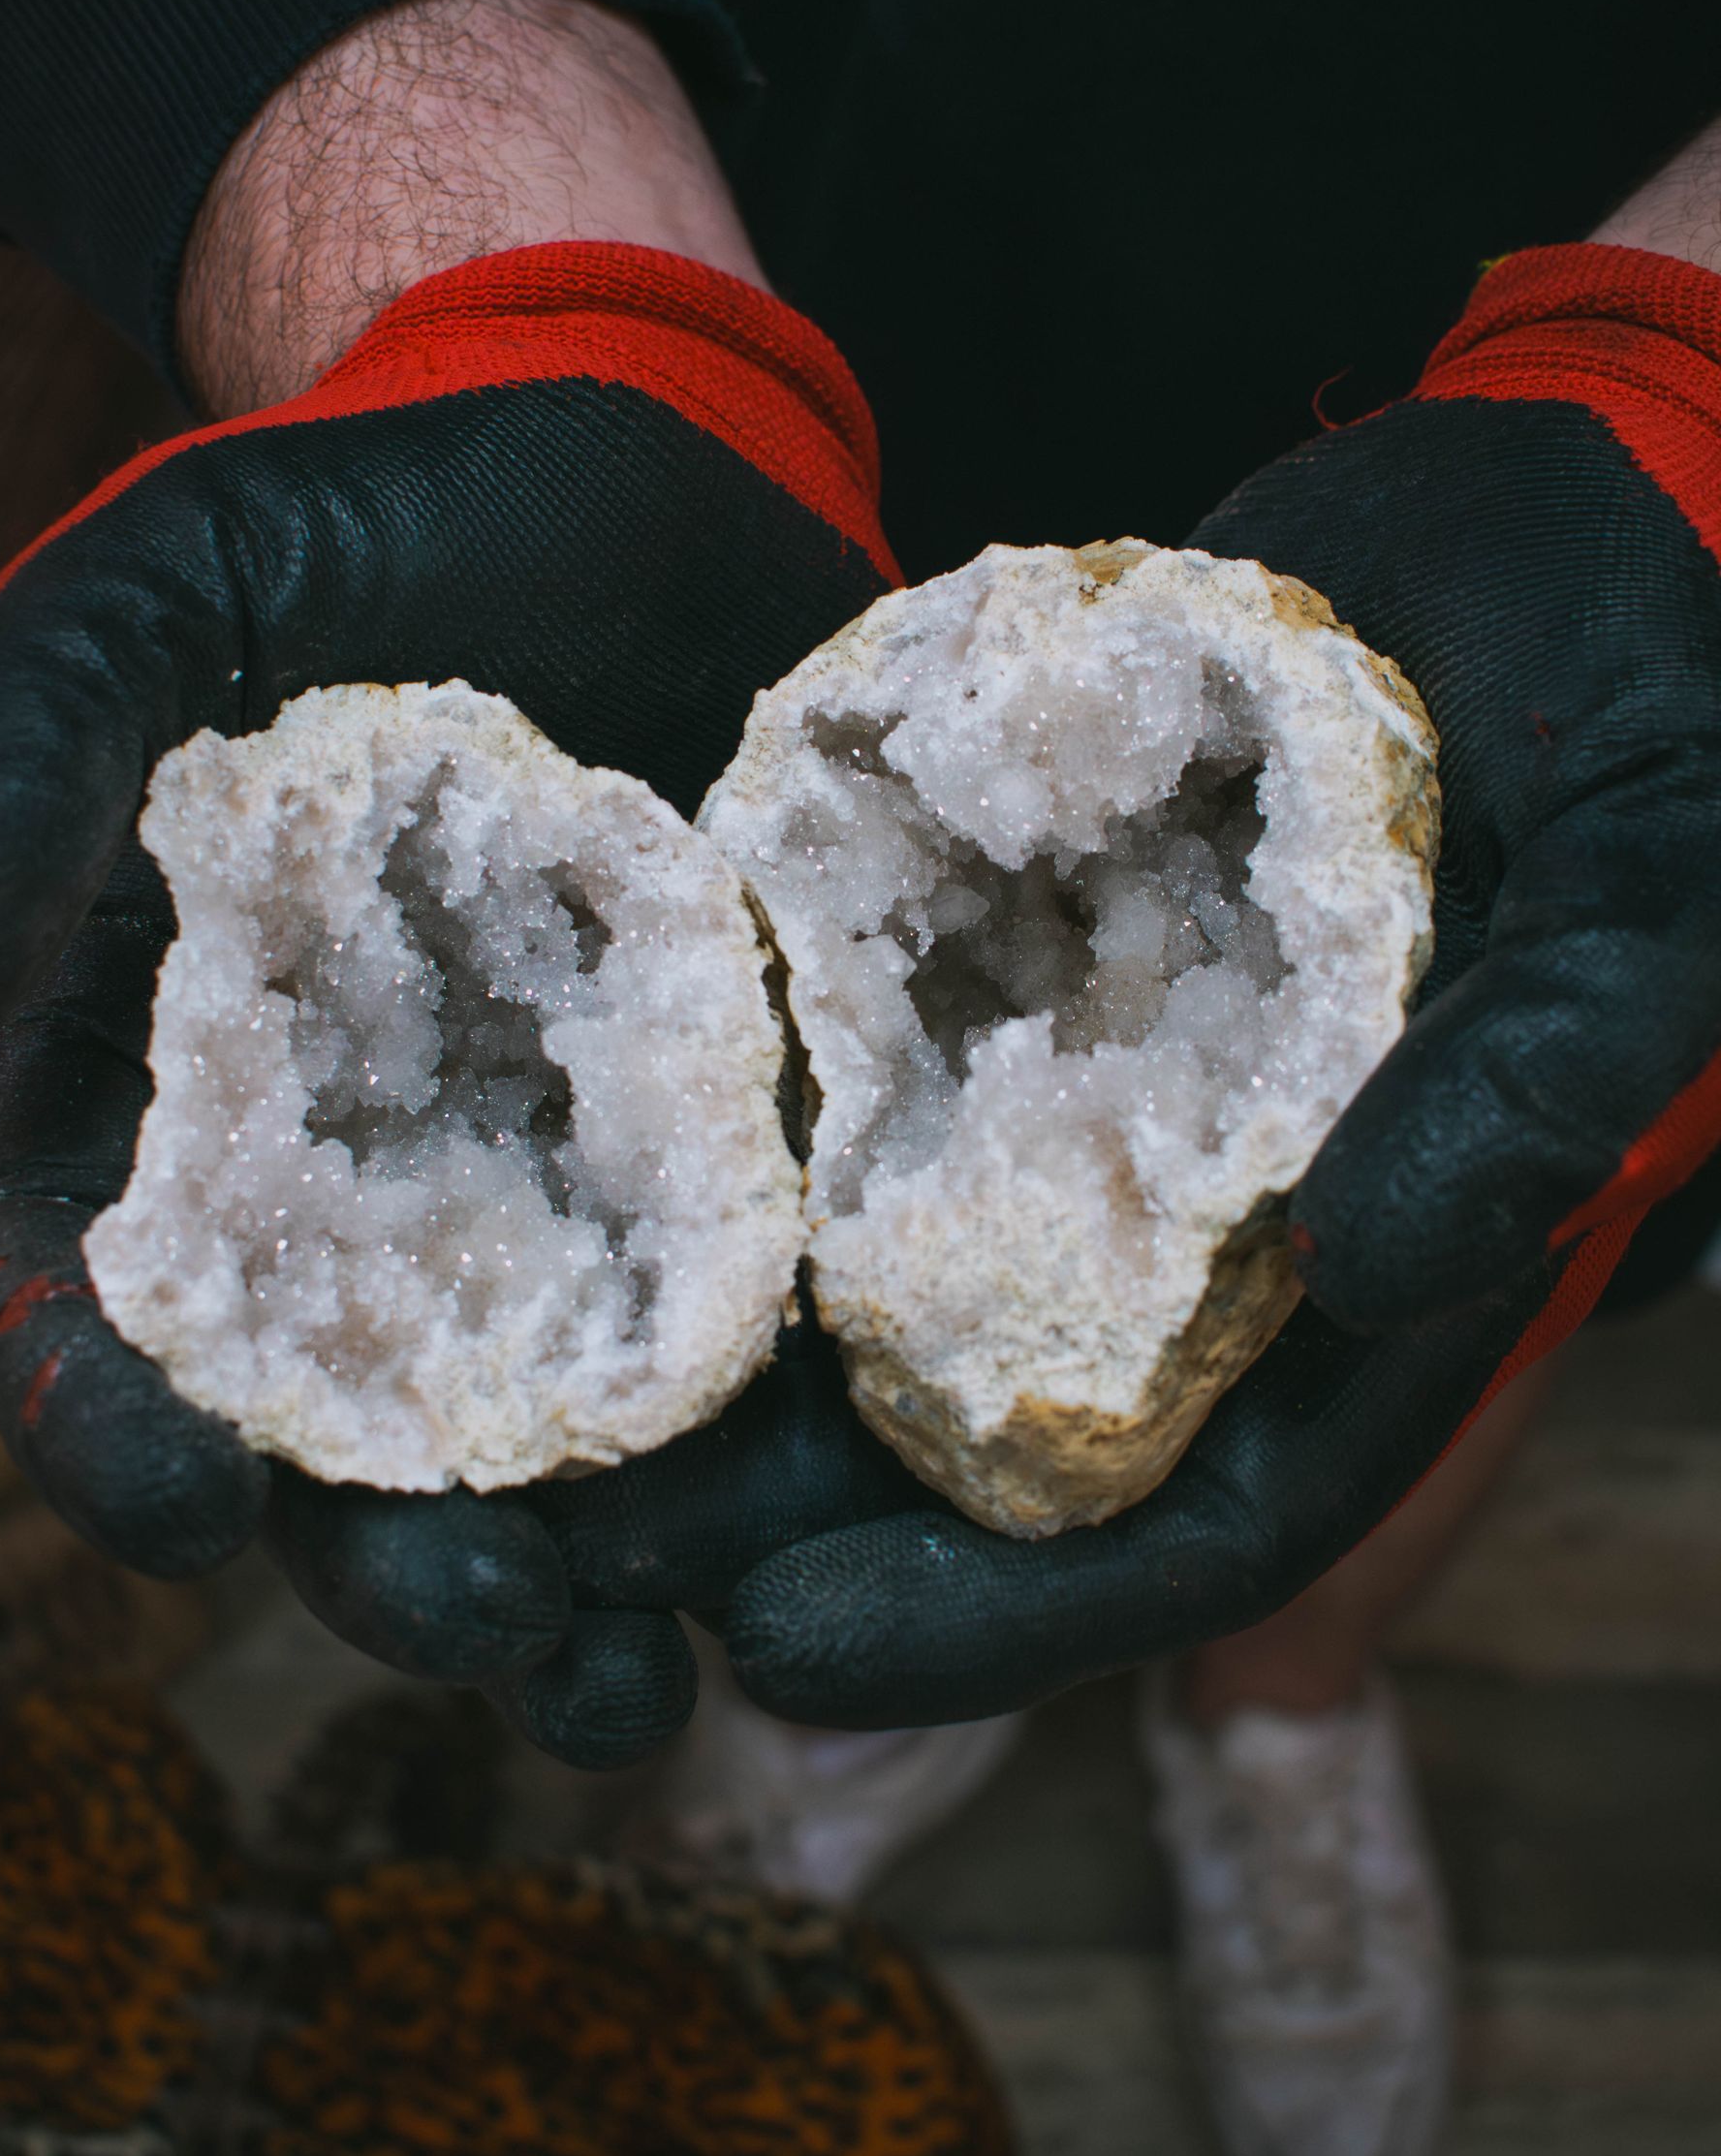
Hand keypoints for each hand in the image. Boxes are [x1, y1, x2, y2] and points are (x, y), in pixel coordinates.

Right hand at [0, 0, 900, 1764]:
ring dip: (600, 1573)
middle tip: (479, 1633)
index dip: (104, 1412)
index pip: (92, 1292)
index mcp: (176, 1090)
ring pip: (556, 1431)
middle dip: (395, 1557)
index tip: (167, 1504)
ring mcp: (567, 1180)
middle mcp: (365, 1181)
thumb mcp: (163, 592)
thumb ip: (12, 745)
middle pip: (344, 1423)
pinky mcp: (748, 1143)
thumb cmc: (355, 524)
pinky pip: (764, 1315)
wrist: (623, 461)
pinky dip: (793, 1431)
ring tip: (650, 1680)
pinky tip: (842, 1521)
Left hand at [709, 238, 1720, 1724]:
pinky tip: (602, 1148)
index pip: (1201, 1510)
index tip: (786, 1650)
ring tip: (545, 1403)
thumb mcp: (1661, 880)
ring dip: (740, 1348)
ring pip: (906, 1264)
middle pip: (1008, 1427)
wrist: (1567, 506)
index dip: (1004, 1611)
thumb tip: (1384, 1263)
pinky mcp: (1027, 944)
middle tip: (593, 1562)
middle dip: (807, 1513)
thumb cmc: (1661, 695)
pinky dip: (754, 1121)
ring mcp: (1116, 1081)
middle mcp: (1229, 1213)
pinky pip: (875, 1061)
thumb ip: (1545, 1073)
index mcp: (1387, 1264)